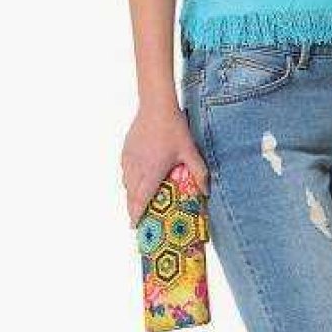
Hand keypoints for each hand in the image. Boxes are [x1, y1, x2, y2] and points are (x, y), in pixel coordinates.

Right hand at [121, 98, 210, 226]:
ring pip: (126, 183)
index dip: (136, 214)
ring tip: (137, 201)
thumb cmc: (174, 129)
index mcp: (152, 171)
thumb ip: (199, 173)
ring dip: (131, 194)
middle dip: (132, 208)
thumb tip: (206, 192)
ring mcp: (129, 158)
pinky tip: (136, 179)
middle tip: (136, 219)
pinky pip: (125, 170)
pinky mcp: (126, 150)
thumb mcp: (190, 151)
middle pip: (131, 194)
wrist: (156, 106)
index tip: (135, 225)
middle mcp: (137, 167)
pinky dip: (129, 179)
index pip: (141, 198)